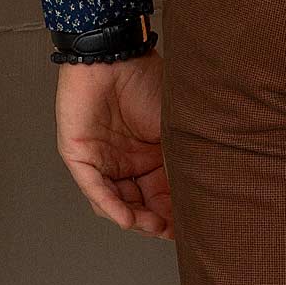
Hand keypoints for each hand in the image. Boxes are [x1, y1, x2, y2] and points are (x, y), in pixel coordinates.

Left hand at [54, 53, 172, 239]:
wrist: (115, 54)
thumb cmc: (148, 81)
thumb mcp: (176, 128)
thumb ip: (184, 161)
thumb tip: (205, 193)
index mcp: (150, 157)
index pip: (162, 195)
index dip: (174, 214)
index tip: (189, 228)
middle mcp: (126, 162)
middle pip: (139, 204)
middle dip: (155, 222)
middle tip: (170, 231)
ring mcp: (102, 161)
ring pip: (116, 202)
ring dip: (134, 217)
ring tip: (152, 225)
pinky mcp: (80, 156)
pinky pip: (94, 187)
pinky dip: (111, 204)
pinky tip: (127, 217)